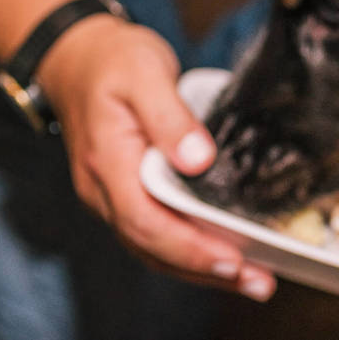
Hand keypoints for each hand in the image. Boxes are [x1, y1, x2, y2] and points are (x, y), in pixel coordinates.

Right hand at [36, 14, 276, 300]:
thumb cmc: (113, 61)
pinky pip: (159, 232)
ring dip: (203, 269)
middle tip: (259, 283)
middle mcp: (106, 191)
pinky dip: (192, 250)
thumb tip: (199, 160)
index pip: (145, 221)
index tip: (232, 259)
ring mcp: (115, 196)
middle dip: (206, 270)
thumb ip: (171, 117)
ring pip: (156, 247)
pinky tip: (228, 255)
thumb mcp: (145, 74)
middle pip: (154, 246)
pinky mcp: (129, 193)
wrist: (79, 57)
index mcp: (108, 163)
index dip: (189, 247)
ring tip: (254, 280)